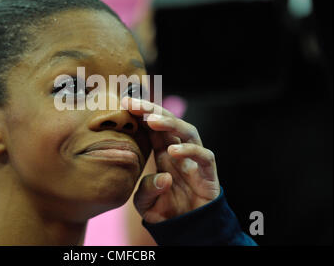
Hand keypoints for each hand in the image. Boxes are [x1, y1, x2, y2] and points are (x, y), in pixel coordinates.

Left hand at [121, 97, 220, 223]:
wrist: (188, 231)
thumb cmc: (167, 212)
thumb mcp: (146, 203)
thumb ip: (146, 190)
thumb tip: (163, 177)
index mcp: (163, 153)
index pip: (154, 127)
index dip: (142, 114)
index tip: (124, 103)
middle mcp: (180, 152)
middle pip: (170, 123)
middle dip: (153, 110)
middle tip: (134, 104)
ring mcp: (195, 161)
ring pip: (189, 132)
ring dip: (171, 123)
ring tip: (152, 120)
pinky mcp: (208, 174)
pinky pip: (204, 156)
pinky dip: (189, 150)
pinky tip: (173, 150)